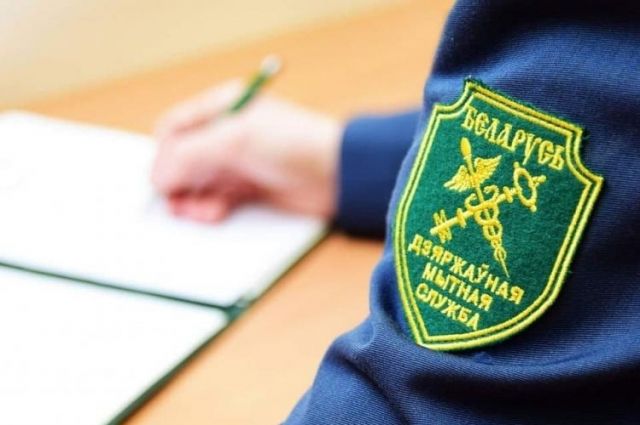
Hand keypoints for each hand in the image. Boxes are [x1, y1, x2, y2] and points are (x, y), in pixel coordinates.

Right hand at [151, 80, 341, 222]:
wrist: (337, 174)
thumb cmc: (291, 143)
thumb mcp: (233, 141)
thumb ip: (189, 154)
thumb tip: (158, 178)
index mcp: (219, 108)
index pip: (173, 129)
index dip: (163, 154)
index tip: (163, 178)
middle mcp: (224, 136)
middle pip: (180, 160)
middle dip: (176, 182)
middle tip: (178, 201)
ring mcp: (236, 164)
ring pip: (195, 184)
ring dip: (191, 200)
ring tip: (202, 210)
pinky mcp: (248, 190)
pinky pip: (215, 201)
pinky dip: (209, 209)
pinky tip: (216, 213)